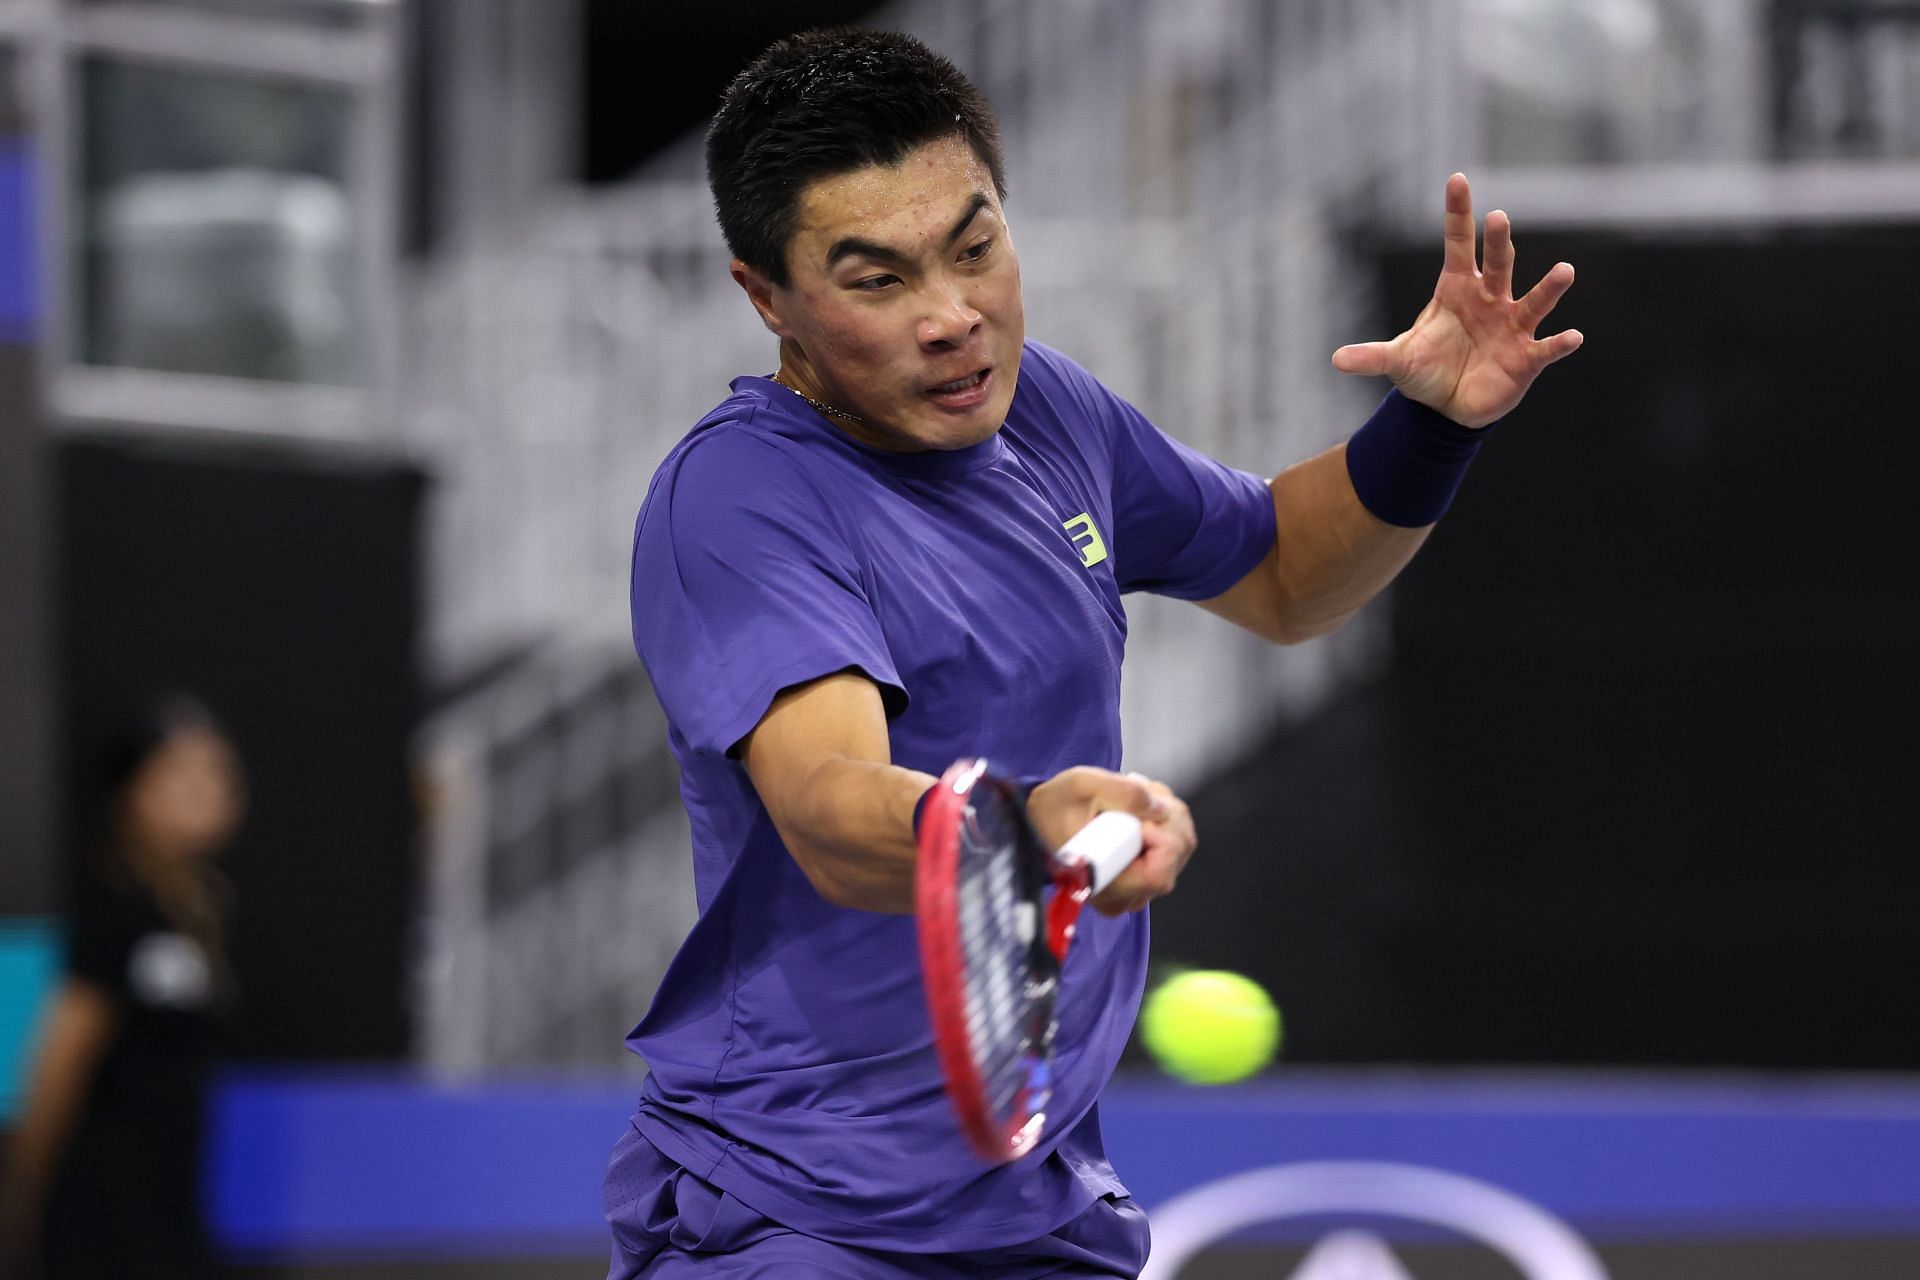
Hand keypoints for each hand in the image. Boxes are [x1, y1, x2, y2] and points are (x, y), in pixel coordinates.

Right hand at [1027, 768, 1196, 916]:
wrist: (1039, 821)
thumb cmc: (1054, 807)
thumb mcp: (1081, 784)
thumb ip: (1123, 792)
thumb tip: (1161, 809)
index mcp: (1104, 885)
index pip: (1160, 871)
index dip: (1159, 834)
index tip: (1134, 813)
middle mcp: (1124, 898)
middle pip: (1178, 852)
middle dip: (1165, 813)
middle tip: (1135, 792)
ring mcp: (1137, 891)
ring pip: (1181, 846)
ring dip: (1166, 812)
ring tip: (1132, 799)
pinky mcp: (1145, 878)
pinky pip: (1175, 847)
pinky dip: (1165, 821)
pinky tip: (1139, 811)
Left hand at [1332, 173, 1581, 428]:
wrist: (1448, 407)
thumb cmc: (1426, 371)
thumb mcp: (1397, 361)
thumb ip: (1371, 357)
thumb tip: (1335, 360)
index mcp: (1457, 290)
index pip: (1458, 244)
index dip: (1458, 213)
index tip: (1458, 179)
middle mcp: (1489, 299)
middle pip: (1497, 264)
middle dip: (1498, 242)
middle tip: (1498, 218)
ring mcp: (1511, 326)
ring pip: (1533, 301)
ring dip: (1549, 287)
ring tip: (1564, 271)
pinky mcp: (1526, 358)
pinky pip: (1546, 348)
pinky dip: (1560, 343)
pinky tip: (1572, 337)